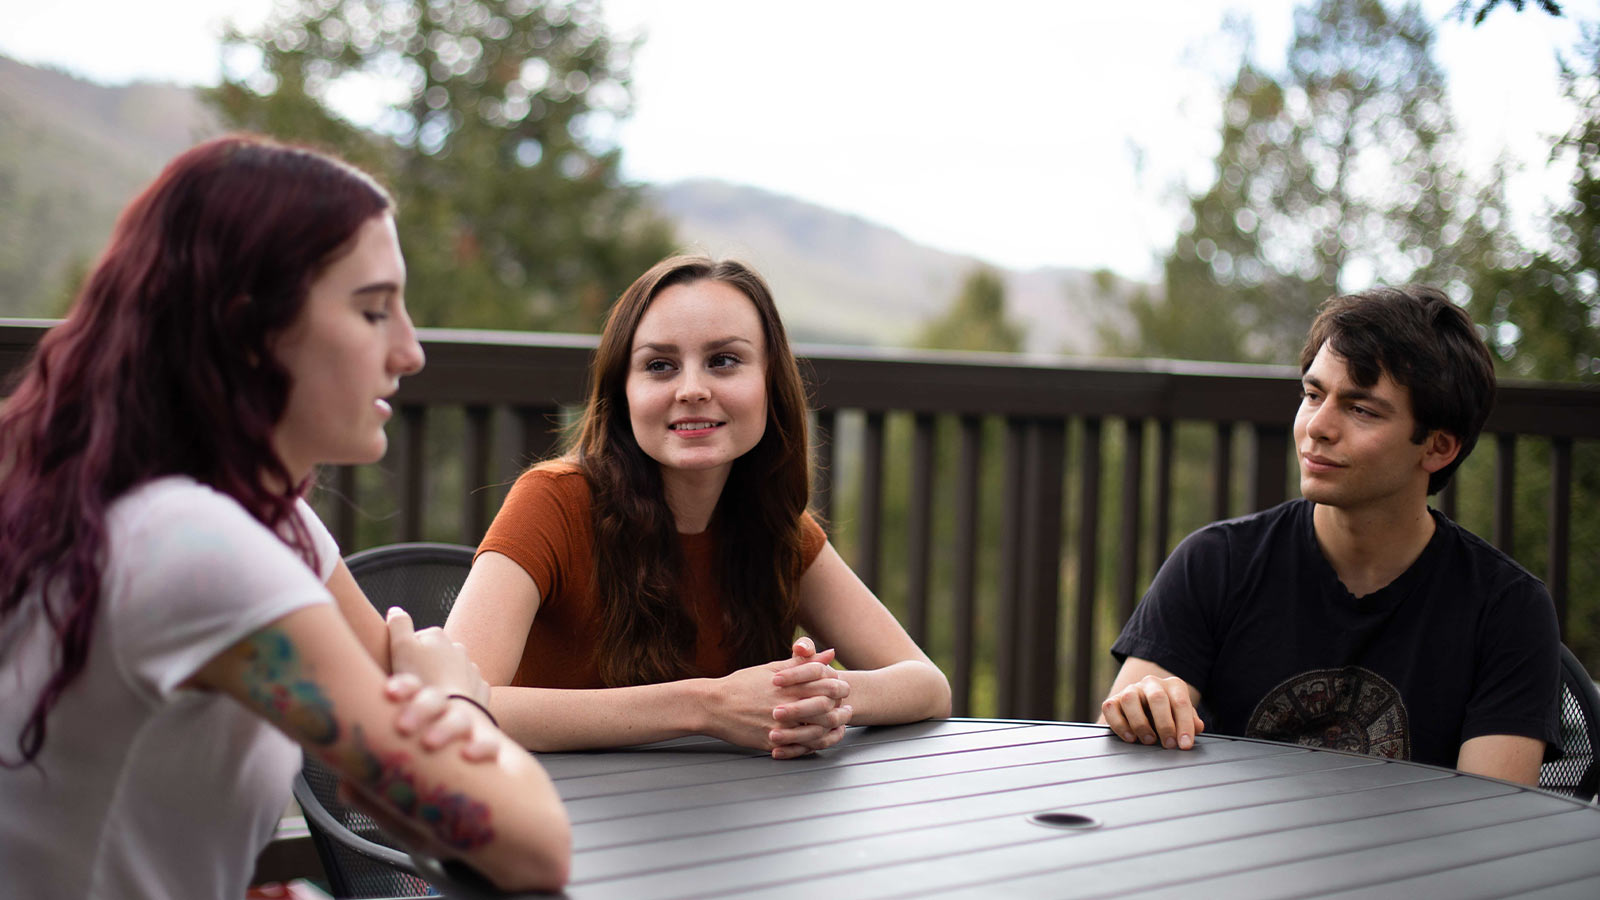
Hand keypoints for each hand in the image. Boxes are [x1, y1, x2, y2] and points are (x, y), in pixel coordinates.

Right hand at [386, 608, 497, 762]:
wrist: (452, 712)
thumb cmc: (422, 679)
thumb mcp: (401, 648)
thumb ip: (398, 625)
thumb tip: (395, 610)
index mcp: (438, 636)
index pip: (414, 642)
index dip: (403, 658)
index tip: (401, 673)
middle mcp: (458, 648)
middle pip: (433, 657)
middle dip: (424, 669)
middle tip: (414, 687)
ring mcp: (472, 669)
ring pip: (451, 674)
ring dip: (441, 682)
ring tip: (429, 699)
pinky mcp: (480, 689)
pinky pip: (466, 690)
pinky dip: (457, 696)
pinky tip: (448, 706)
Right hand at [705, 638, 850, 757]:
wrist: (714, 706)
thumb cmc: (743, 684)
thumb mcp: (773, 669)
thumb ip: (803, 662)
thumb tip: (830, 653)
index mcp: (790, 684)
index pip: (828, 685)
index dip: (840, 687)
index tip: (843, 690)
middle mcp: (787, 704)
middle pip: (827, 709)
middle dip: (841, 711)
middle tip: (846, 711)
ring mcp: (780, 725)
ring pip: (818, 732)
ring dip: (832, 731)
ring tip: (837, 727)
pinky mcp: (772, 742)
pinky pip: (800, 748)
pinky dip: (814, 746)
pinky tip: (819, 741)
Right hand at [1100, 674, 1203, 749]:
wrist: (1146, 709)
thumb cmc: (1169, 715)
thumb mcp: (1183, 717)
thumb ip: (1191, 721)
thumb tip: (1197, 727)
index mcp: (1173, 685)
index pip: (1180, 702)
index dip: (1184, 725)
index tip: (1185, 745)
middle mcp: (1151, 683)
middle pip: (1157, 698)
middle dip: (1164, 724)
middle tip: (1168, 745)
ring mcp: (1131, 689)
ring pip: (1130, 699)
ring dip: (1140, 723)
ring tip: (1149, 741)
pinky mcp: (1114, 700)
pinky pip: (1111, 708)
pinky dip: (1119, 725)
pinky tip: (1130, 738)